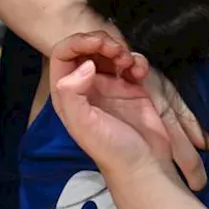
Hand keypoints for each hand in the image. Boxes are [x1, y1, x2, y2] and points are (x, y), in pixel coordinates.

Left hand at [50, 32, 174, 180]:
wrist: (146, 167)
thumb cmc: (111, 150)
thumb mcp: (84, 125)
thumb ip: (73, 94)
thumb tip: (84, 65)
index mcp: (68, 95)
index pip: (63, 56)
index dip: (77, 42)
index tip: (97, 43)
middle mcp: (87, 88)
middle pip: (86, 50)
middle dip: (101, 42)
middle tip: (115, 50)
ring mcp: (110, 87)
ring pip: (109, 53)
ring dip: (119, 49)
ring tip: (127, 61)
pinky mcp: (132, 88)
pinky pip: (132, 64)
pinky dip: (137, 61)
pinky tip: (140, 72)